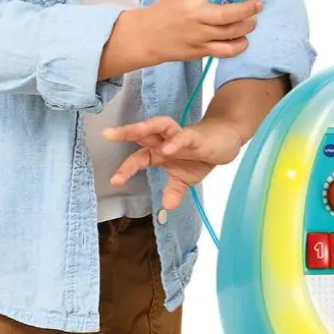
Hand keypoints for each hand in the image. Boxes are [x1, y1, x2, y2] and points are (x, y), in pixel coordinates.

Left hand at [102, 115, 244, 210]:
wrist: (225, 142)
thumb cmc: (200, 156)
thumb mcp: (185, 180)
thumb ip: (174, 192)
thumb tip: (167, 208)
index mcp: (159, 153)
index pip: (139, 158)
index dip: (126, 168)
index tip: (114, 181)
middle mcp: (165, 141)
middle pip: (142, 134)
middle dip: (126, 133)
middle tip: (108, 134)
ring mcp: (179, 136)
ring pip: (159, 126)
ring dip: (146, 127)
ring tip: (134, 131)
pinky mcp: (196, 136)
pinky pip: (184, 136)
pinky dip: (176, 142)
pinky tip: (168, 149)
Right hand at [107, 0, 262, 73]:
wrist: (147, 37)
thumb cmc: (169, 13)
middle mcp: (193, 15)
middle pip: (224, 15)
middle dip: (245, 9)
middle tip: (258, 3)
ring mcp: (198, 35)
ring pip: (230, 33)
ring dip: (247, 26)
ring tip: (252, 20)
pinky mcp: (201, 50)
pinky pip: (226, 50)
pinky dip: (240, 45)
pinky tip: (243, 38)